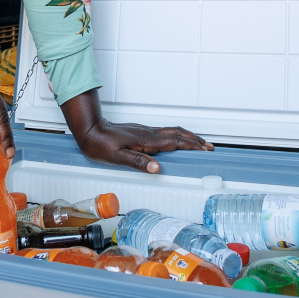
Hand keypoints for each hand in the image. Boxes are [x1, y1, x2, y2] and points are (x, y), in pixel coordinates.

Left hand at [61, 89, 211, 172]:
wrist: (90, 130)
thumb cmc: (100, 144)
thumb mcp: (117, 157)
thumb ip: (138, 162)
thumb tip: (157, 167)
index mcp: (146, 141)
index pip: (175, 142)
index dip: (191, 145)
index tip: (205, 149)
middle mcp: (148, 134)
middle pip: (178, 133)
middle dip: (195, 139)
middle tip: (209, 146)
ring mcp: (145, 132)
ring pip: (172, 131)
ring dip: (188, 136)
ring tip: (198, 143)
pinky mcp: (141, 132)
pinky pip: (165, 133)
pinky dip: (178, 136)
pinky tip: (177, 142)